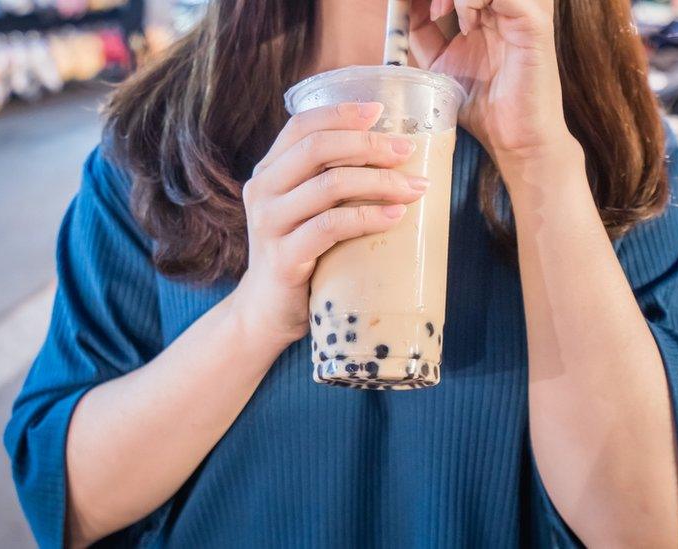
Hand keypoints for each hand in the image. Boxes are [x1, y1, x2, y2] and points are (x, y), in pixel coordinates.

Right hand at [229, 102, 427, 351]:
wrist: (267, 311)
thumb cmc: (301, 254)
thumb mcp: (308, 209)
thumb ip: (330, 180)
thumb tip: (394, 153)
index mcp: (269, 171)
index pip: (301, 126)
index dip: (341, 113)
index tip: (382, 111)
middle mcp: (262, 191)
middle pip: (318, 149)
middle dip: (369, 145)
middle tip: (407, 151)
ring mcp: (269, 224)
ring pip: (328, 185)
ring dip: (379, 181)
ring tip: (415, 188)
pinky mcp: (283, 258)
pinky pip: (329, 227)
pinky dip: (367, 217)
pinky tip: (395, 216)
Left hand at [409, 0, 576, 168]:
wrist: (513, 141)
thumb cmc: (483, 107)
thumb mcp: (439, 64)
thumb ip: (423, 34)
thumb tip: (401, 8)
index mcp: (492, 9)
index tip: (409, 5)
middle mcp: (510, 5)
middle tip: (429, 8)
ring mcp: (525, 11)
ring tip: (441, 13)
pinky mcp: (535, 25)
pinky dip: (474, 0)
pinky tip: (467, 26)